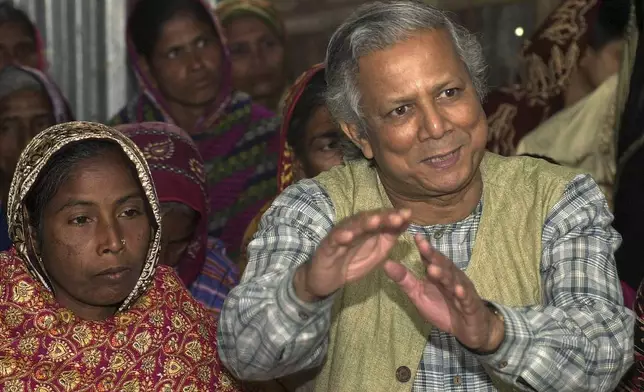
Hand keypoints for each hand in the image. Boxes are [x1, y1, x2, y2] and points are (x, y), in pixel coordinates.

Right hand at [294, 209, 411, 301]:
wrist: (328, 279)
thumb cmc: (354, 262)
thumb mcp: (378, 252)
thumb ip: (390, 237)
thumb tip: (406, 221)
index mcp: (368, 229)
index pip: (382, 219)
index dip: (395, 216)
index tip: (408, 214)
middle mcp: (355, 227)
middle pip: (370, 219)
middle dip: (383, 217)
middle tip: (397, 217)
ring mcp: (341, 235)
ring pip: (353, 226)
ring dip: (364, 223)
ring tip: (375, 221)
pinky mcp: (327, 245)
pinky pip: (334, 239)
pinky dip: (341, 236)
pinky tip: (348, 236)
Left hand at [383, 234, 504, 351]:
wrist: (468, 328)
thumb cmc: (442, 308)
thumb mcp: (419, 294)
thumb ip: (404, 280)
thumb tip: (386, 263)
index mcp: (438, 273)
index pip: (430, 258)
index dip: (423, 248)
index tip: (415, 236)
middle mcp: (451, 277)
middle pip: (442, 265)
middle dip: (433, 256)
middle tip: (423, 246)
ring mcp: (462, 290)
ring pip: (453, 280)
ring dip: (444, 274)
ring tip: (433, 269)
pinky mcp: (471, 305)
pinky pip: (466, 299)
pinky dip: (462, 294)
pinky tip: (458, 290)